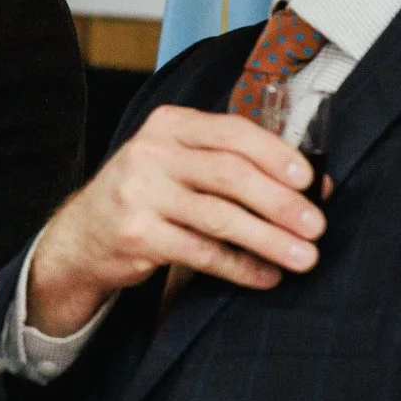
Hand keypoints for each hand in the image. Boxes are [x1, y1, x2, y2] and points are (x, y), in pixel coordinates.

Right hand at [28, 105, 323, 335]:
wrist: (83, 234)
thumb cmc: (149, 194)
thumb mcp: (180, 163)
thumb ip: (234, 163)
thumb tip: (315, 183)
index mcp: (170, 124)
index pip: (233, 132)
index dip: (276, 155)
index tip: (309, 180)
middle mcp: (152, 153)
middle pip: (230, 174)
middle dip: (280, 202)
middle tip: (316, 226)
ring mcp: (140, 194)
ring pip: (220, 217)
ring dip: (269, 240)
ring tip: (304, 258)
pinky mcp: (137, 235)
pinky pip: (202, 253)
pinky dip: (240, 267)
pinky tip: (266, 276)